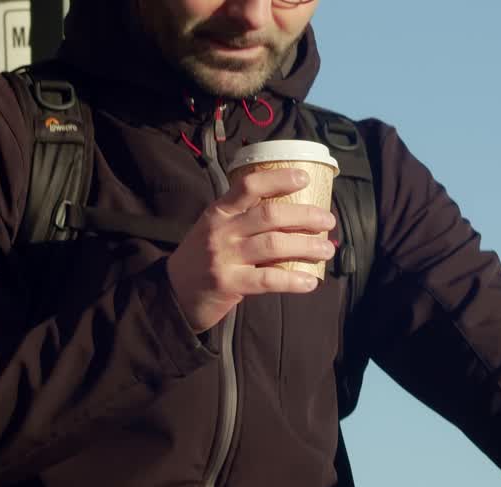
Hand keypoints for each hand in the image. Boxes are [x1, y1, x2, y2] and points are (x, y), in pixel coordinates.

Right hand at [166, 168, 335, 331]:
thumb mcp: (215, 231)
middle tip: (328, 221)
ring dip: (306, 246)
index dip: (278, 178)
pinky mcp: (228, 284)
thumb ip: (244, 222)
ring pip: (274, 245)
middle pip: (270, 215)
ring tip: (327, 250)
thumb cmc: (202, 260)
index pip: (249, 185)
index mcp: (219, 212)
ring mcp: (224, 257)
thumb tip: (292, 218)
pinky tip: (310, 282)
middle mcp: (222, 230)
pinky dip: (293, 280)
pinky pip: (268, 280)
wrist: (172, 293)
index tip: (304, 178)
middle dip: (305, 216)